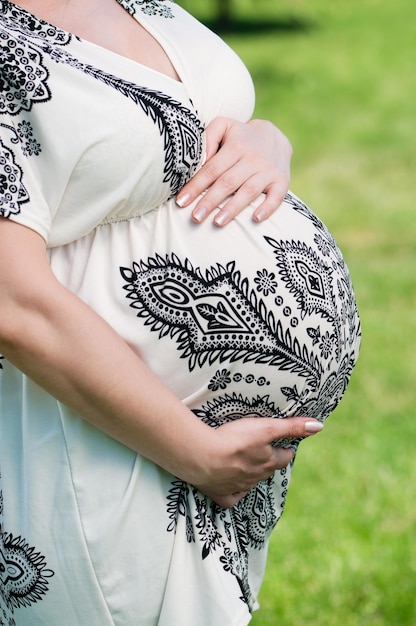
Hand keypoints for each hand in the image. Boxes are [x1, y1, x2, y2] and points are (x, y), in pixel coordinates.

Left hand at [176, 117, 291, 225]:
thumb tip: (200, 159)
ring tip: (217, 223)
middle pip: (228, 182)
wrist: (275, 136)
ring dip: (233, 208)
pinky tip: (255, 219)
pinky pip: (277, 197)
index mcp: (236, 146)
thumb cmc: (241, 136)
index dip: (196, 186)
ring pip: (249, 191)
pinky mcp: (282, 181)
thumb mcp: (224, 126)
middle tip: (195, 218)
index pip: (211, 169)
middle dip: (210, 201)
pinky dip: (268, 208)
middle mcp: (253, 159)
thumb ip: (208, 137)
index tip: (181, 202)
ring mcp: (268, 171)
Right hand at [193, 416, 322, 507]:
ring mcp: (238, 487)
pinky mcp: (221, 494)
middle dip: (270, 462)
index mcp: (268, 461)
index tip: (285, 446)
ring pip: (251, 482)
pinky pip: (231, 498)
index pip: (284, 457)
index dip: (285, 450)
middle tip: (266, 453)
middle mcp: (256, 477)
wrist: (203, 456)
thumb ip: (292, 427)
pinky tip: (233, 488)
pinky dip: (234, 494)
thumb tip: (319, 426)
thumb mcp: (266, 427)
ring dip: (252, 474)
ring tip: (248, 464)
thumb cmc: (235, 439)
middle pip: (268, 470)